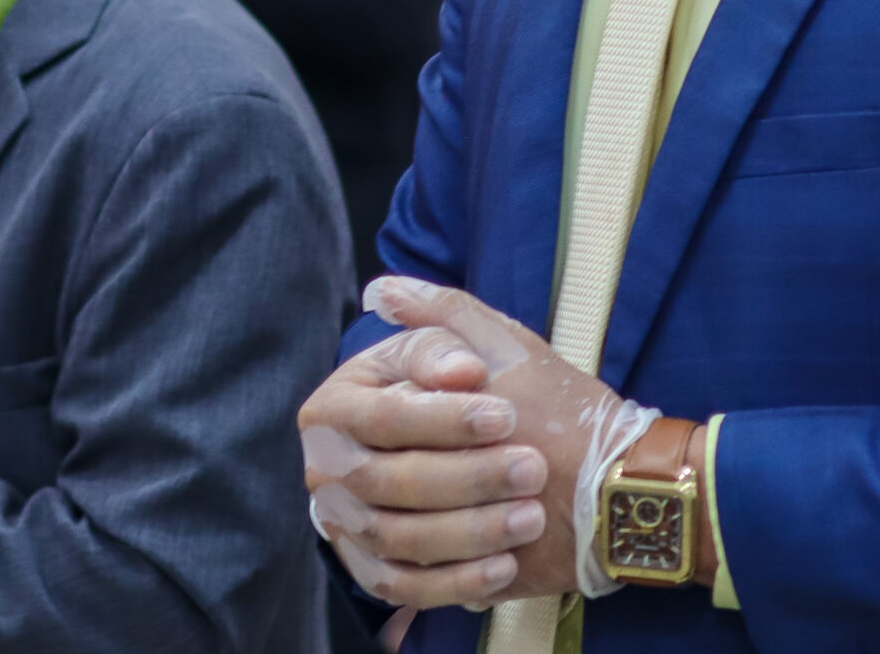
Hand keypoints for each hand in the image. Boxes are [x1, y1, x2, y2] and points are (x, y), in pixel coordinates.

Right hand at [301, 278, 654, 609]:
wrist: (545, 468)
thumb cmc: (509, 397)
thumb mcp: (485, 344)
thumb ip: (441, 318)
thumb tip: (387, 293)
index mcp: (342, 402)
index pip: (383, 416)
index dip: (443, 419)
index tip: (505, 414)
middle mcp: (333, 464)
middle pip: (387, 479)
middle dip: (466, 476)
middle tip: (531, 468)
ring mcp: (352, 522)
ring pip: (397, 536)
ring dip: (468, 529)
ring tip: (530, 515)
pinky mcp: (379, 569)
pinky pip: (403, 586)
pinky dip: (453, 581)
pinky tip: (503, 566)